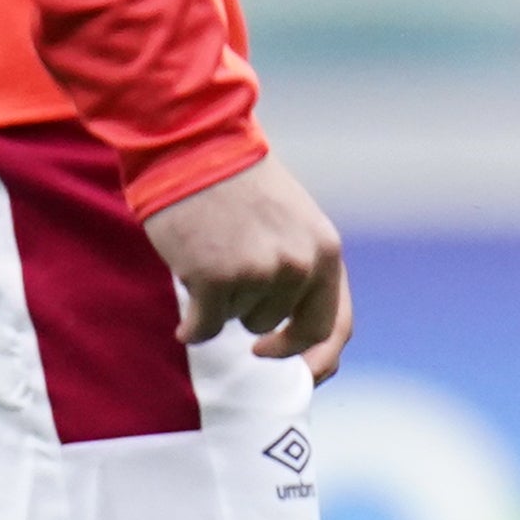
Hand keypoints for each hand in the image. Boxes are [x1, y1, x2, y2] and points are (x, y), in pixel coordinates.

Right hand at [144, 154, 352, 370]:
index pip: (334, 325)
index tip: (300, 373)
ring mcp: (257, 274)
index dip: (318, 359)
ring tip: (210, 256)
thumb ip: (303, 269)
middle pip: (277, 327)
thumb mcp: (294, 223)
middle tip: (229, 285)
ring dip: (221, 302)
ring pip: (237, 322)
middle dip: (252, 315)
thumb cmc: (239, 185)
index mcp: (324, 251)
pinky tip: (185, 308)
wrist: (195, 146)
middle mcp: (298, 266)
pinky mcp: (214, 280)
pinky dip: (192, 326)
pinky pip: (204, 328)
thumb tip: (302, 339)